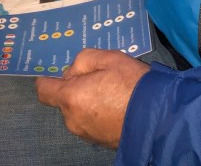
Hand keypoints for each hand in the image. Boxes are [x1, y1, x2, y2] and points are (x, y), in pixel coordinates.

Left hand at [35, 49, 149, 148]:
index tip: (54, 74)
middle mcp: (72, 119)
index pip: (44, 90)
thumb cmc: (131, 83)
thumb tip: (71, 73)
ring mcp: (85, 133)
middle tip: (100, 76)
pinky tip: (115, 105)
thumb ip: (82, 60)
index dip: (47, 80)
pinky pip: (89, 121)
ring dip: (87, 100)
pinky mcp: (97, 141)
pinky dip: (96, 112)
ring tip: (111, 91)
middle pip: (64, 99)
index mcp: (71, 97)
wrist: (156, 116)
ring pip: (77, 111)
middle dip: (76, 87)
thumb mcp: (108, 58)